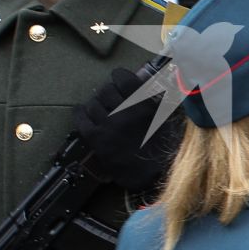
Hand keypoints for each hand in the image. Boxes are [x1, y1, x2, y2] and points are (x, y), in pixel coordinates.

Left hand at [73, 66, 180, 192]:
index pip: (122, 78)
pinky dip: (80, 113)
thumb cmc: (168, 144)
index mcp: (143, 102)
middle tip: (111, 98)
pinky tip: (83, 112)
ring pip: (93, 104)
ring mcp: (108, 124)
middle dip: (108, 92)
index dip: (119, 77)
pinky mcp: (97, 139)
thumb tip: (145, 82)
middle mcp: (124, 110)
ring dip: (96, 104)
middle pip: (106, 90)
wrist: (158, 173)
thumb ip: (156, 97)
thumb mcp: (167, 115)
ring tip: (100, 108)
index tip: (120, 81)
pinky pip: (81, 119)